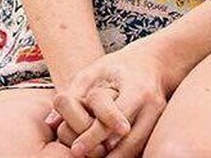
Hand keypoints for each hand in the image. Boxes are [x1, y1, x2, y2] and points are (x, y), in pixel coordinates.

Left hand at [47, 37, 171, 157]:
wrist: (155, 61)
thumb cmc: (118, 66)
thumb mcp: (95, 71)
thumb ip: (74, 93)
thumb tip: (51, 122)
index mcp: (136, 88)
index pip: (113, 118)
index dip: (93, 136)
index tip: (75, 149)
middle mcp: (152, 106)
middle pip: (129, 141)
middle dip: (106, 156)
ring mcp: (159, 118)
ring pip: (137, 149)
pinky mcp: (160, 127)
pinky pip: (142, 148)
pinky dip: (125, 156)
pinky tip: (108, 157)